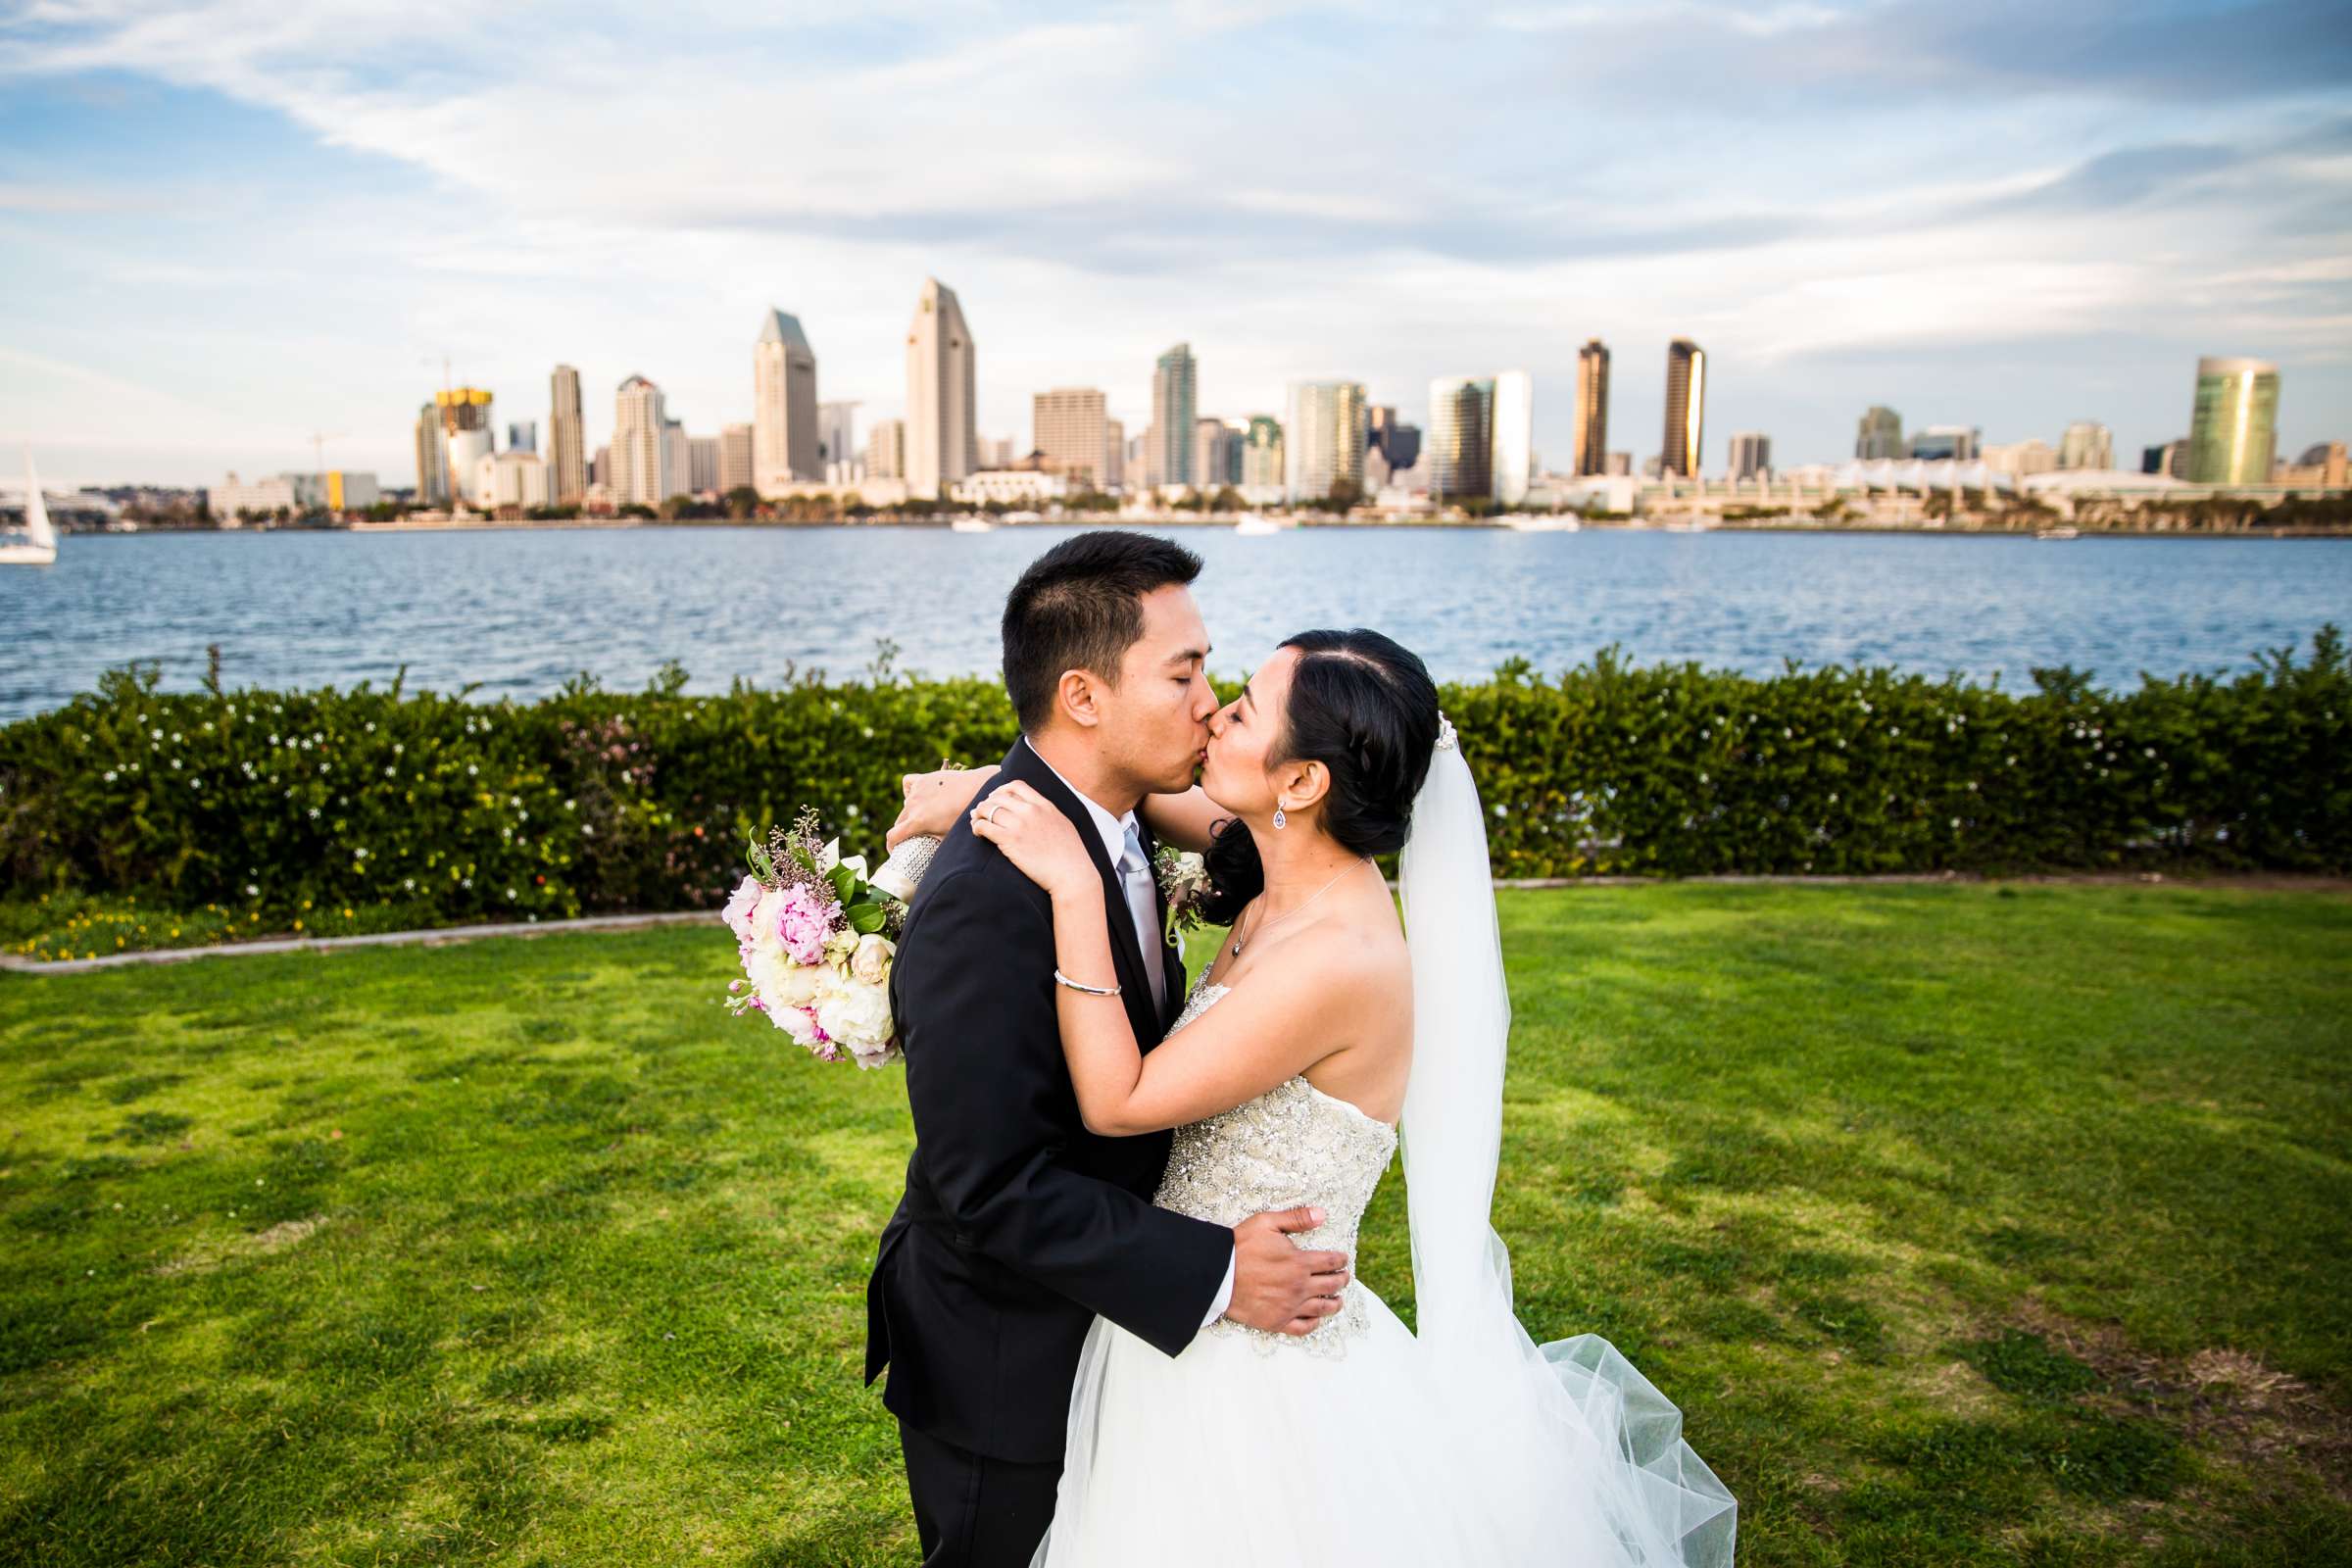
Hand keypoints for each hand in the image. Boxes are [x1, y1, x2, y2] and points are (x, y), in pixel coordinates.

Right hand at [887, 765, 996, 849]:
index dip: (891, 845)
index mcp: (917, 822)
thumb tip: (926, 850)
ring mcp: (916, 791)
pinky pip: (908, 783)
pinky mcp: (922, 779)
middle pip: (899, 821)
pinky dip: (910, 789)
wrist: (976, 790)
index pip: (893, 836)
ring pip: (905, 803)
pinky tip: (919, 794)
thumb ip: (932, 841)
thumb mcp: (947, 835)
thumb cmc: (963, 816)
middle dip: (903, 829)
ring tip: (924, 812)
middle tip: (914, 833)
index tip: (895, 849)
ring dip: (910, 810)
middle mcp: (913, 805)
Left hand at [966, 781, 1097, 902]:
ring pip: (988, 809)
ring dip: (978, 814)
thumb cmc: (1071, 855)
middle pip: (999, 796)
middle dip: (987, 802)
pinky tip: (977, 832)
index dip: (1002, 789)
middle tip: (981, 811)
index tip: (997, 797)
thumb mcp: (1063, 824)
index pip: (1017, 786)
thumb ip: (1049, 814)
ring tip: (976, 821)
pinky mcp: (1010, 840)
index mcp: (1044, 805)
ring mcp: (1020, 824)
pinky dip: (977, 827)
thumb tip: (1041, 812)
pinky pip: (984, 826)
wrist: (1071, 874)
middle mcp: (1031, 811)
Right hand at [1225, 1208, 1351, 1335]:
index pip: (1331, 1262)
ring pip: (1323, 1309)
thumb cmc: (1240, 1246)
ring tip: (1338, 1300)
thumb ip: (1297, 1219)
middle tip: (1344, 1277)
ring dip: (1335, 1303)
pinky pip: (1303, 1327)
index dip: (1340, 1260)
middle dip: (1342, 1280)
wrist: (1216, 1274)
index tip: (1343, 1259)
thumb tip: (1322, 1214)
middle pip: (1332, 1286)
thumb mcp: (1267, 1223)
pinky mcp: (1277, 1321)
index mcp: (1300, 1263)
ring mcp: (1290, 1307)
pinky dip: (1314, 1323)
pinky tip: (1316, 1318)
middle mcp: (1299, 1287)